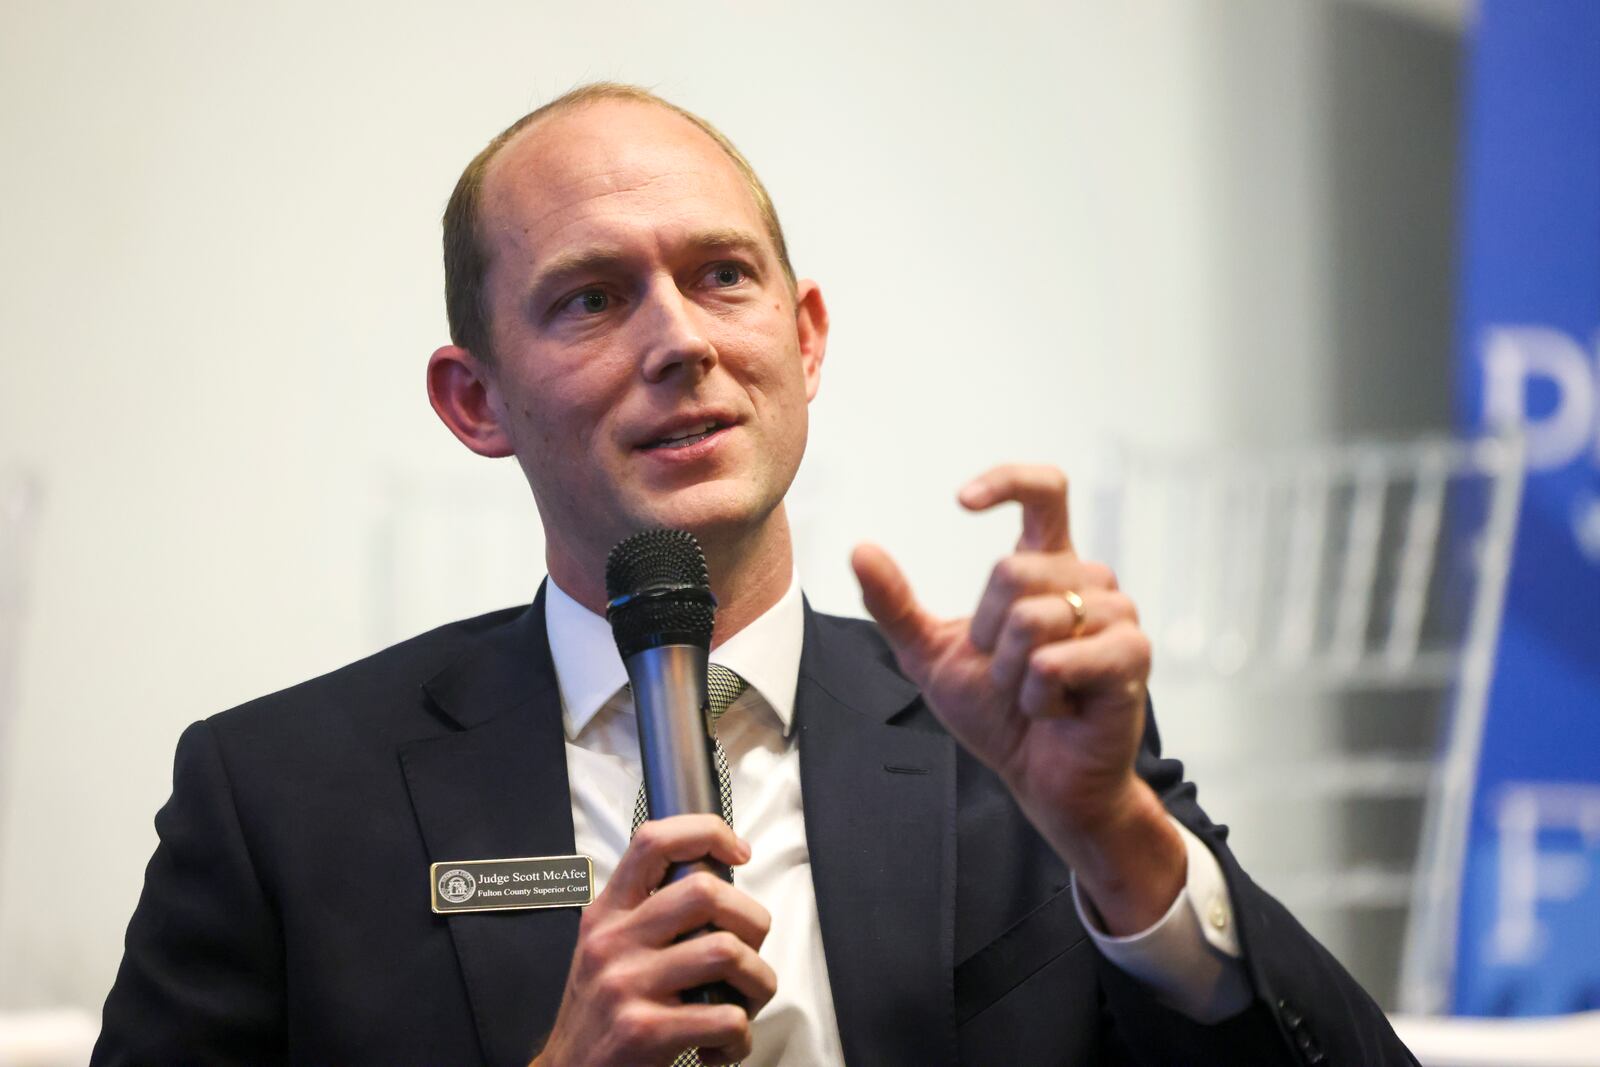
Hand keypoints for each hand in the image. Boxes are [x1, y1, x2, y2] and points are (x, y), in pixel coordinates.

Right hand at [532, 815, 776, 1066]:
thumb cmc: (600, 1014)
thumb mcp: (605, 949)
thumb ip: (647, 915)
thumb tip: (716, 887)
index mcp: (607, 913)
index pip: (653, 842)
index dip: (707, 832)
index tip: (738, 852)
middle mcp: (613, 942)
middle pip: (705, 891)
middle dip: (752, 919)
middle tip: (751, 947)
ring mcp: (627, 984)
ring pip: (726, 951)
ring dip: (757, 981)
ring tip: (745, 1000)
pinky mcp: (645, 1031)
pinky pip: (726, 1017)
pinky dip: (740, 1035)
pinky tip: (724, 1043)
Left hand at [852, 464, 1182, 931]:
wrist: (1041, 778)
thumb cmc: (998, 713)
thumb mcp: (931, 655)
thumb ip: (896, 605)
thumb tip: (860, 549)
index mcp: (1047, 567)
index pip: (1045, 491)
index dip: (1007, 481)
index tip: (961, 502)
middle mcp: (1089, 581)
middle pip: (1011, 570)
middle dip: (987, 634)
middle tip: (1007, 674)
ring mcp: (1117, 616)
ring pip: (1032, 619)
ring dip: (1012, 675)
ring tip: (1035, 695)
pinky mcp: (1132, 657)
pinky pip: (1056, 663)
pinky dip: (1038, 698)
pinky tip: (1058, 711)